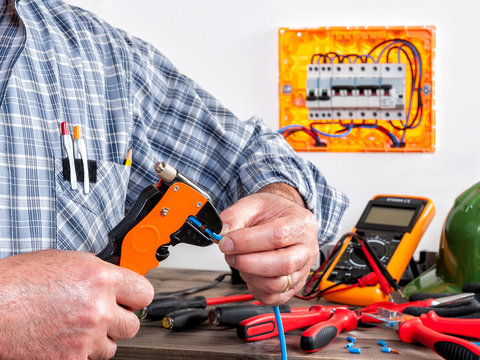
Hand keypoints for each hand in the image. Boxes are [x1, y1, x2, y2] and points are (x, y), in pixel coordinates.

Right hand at [0, 250, 153, 359]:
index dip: (137, 297)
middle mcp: (97, 308)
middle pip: (132, 324)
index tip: (130, 299)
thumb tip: (113, 276)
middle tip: (102, 316)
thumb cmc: (17, 282)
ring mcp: (85, 337)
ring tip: (76, 328)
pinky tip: (62, 340)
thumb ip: (95, 270)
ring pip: (112, 347)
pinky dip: (79, 354)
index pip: (144, 292)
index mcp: (100, 278)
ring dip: (99, 340)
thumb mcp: (64, 261)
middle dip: (119, 321)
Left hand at [219, 183, 317, 304]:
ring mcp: (302, 270)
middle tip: (230, 254)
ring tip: (240, 260)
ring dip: (250, 275)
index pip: (277, 236)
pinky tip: (249, 272)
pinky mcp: (293, 286)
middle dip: (248, 262)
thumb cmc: (272, 212)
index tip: (226, 242)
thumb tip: (222, 233)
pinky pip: (273, 297)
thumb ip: (235, 216)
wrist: (281, 219)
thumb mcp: (253, 204)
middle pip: (283, 265)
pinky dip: (255, 288)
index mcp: (302, 224)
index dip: (247, 242)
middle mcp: (307, 249)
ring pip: (277, 284)